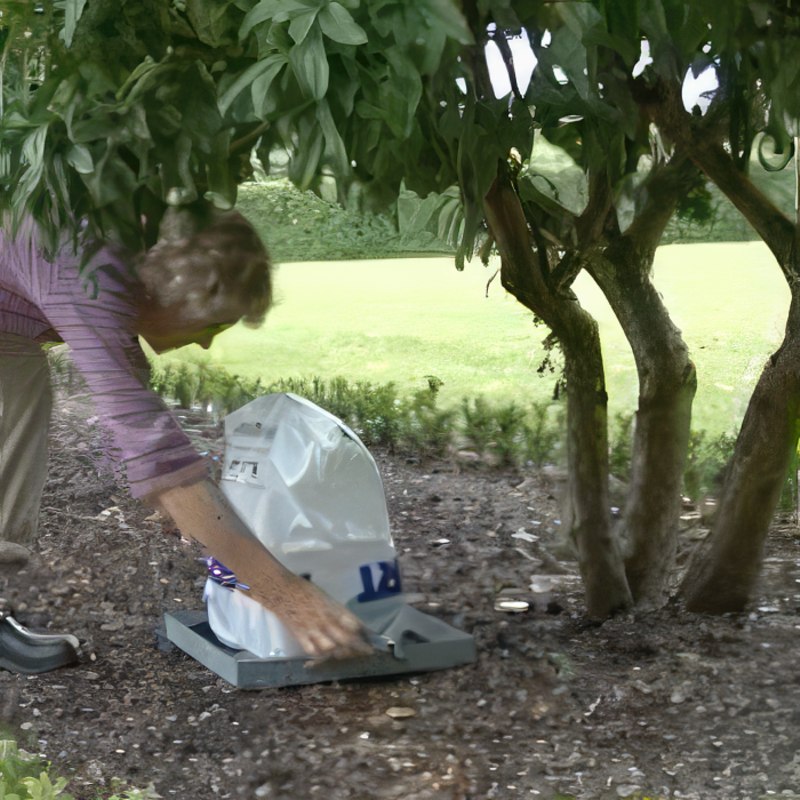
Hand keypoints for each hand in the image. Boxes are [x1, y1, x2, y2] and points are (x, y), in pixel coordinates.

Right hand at [249, 573, 372, 659]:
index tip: (371, 640)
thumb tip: (349, 622)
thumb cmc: (304, 589)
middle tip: (367, 653)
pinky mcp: (300, 636)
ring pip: (331, 648)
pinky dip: (321, 655)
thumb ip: (337, 610)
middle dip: (358, 648)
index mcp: (333, 608)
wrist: (281, 590)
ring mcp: (312, 629)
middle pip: (346, 639)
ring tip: (347, 655)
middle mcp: (325, 620)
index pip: (354, 624)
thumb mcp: (325, 597)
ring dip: (340, 653)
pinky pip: (313, 651)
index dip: (364, 634)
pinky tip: (326, 655)